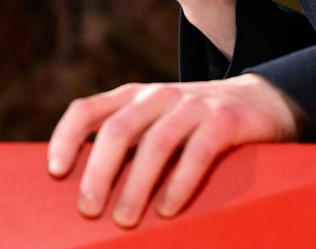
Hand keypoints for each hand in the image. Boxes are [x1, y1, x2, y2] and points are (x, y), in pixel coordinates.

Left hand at [46, 74, 302, 226]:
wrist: (260, 102)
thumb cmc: (193, 126)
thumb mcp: (155, 125)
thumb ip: (126, 146)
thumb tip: (86, 192)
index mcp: (132, 97)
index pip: (86, 110)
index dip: (66, 138)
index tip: (54, 172)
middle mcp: (157, 95)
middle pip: (117, 131)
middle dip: (98, 173)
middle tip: (88, 210)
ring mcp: (191, 105)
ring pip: (155, 144)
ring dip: (136, 186)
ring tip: (124, 221)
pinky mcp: (223, 120)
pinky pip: (196, 153)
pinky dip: (178, 183)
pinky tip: (167, 209)